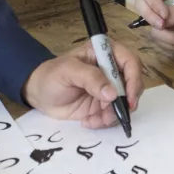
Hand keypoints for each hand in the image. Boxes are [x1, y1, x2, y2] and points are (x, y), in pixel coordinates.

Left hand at [22, 38, 143, 129]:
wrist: (39, 94)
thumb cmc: (51, 76)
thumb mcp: (68, 72)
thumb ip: (90, 79)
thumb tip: (112, 93)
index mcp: (104, 52)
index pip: (130, 61)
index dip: (133, 79)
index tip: (128, 97)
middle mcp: (111, 70)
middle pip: (133, 83)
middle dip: (127, 101)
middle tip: (116, 113)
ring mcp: (109, 89)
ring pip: (125, 103)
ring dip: (113, 114)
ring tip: (94, 119)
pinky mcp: (104, 105)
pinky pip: (113, 115)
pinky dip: (103, 121)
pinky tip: (87, 121)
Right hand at [131, 0, 173, 57]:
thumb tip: (160, 18)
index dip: (152, 4)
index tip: (164, 16)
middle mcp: (166, 5)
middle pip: (141, 6)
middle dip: (151, 18)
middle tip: (163, 26)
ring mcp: (165, 22)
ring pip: (151, 29)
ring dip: (170, 37)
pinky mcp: (168, 36)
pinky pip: (159, 42)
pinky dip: (173, 45)